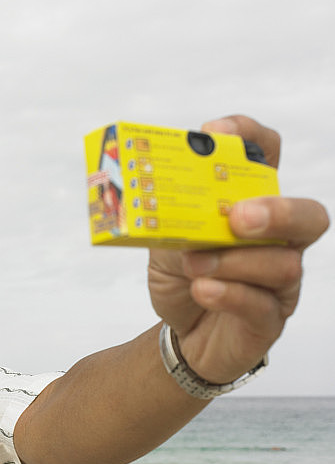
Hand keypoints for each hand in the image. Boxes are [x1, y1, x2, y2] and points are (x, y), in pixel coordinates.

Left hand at [148, 115, 329, 382]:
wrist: (180, 332)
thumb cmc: (182, 277)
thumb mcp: (165, 242)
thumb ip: (169, 218)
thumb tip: (156, 192)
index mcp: (253, 206)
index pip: (268, 158)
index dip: (250, 136)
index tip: (215, 131)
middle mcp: (278, 240)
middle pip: (307, 215)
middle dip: (276, 211)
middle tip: (237, 217)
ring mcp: (279, 282)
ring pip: (283, 264)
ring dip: (233, 262)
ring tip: (194, 265)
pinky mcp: (269, 319)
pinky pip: (262, 304)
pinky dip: (230, 294)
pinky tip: (203, 290)